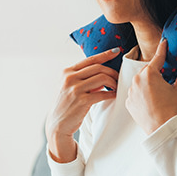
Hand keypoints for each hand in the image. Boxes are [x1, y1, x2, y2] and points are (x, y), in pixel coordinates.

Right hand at [46, 48, 120, 162]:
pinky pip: (102, 93)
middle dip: (112, 71)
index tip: (116, 51)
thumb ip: (85, 79)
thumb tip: (103, 74)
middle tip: (119, 77)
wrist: (57, 124)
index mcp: (67, 72)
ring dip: (113, 82)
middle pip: (98, 68)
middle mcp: (69, 78)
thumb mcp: (71, 88)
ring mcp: (75, 89)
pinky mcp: (81, 101)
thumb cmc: (66, 105)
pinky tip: (114, 95)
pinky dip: (111, 93)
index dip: (104, 55)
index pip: (90, 60)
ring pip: (102, 78)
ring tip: (117, 87)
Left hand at [126, 39, 176, 134]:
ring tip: (157, 96)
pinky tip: (150, 103)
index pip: (158, 58)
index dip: (162, 50)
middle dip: (155, 74)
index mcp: (150, 73)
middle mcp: (137, 80)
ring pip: (139, 82)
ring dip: (147, 85)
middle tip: (164, 81)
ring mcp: (131, 91)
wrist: (161, 127)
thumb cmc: (171, 108)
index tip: (163, 42)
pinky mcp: (128, 102)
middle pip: (147, 71)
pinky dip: (141, 95)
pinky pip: (135, 94)